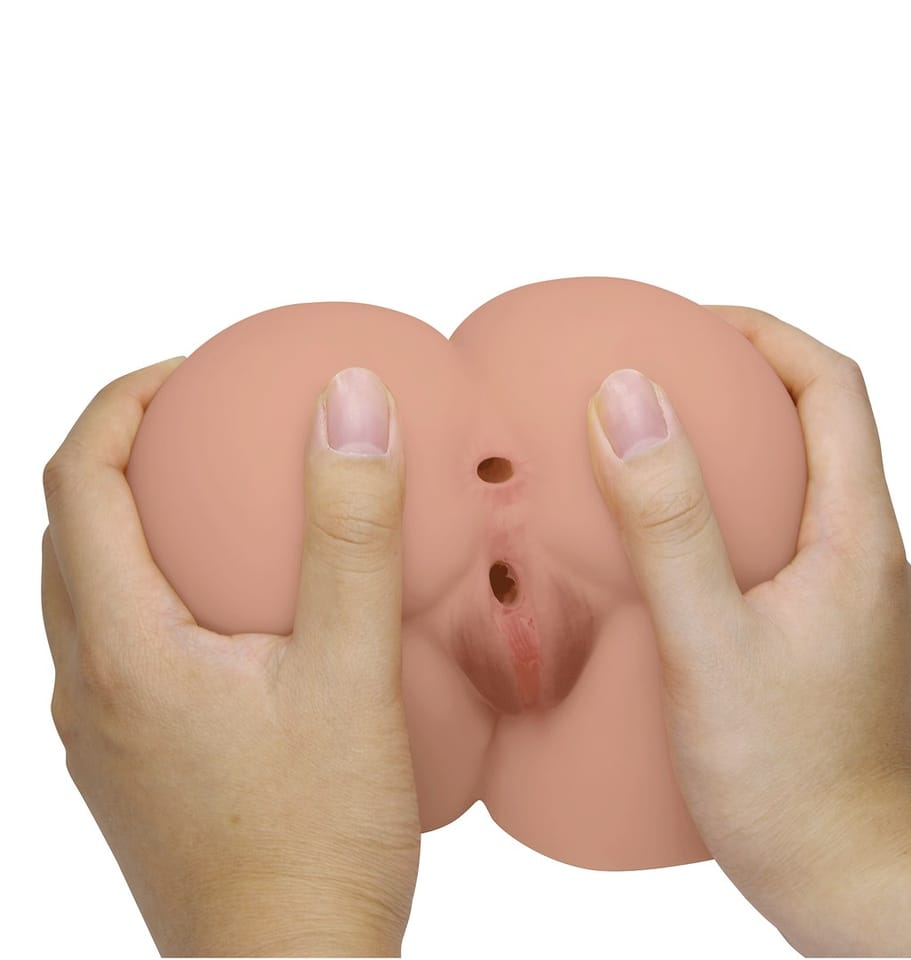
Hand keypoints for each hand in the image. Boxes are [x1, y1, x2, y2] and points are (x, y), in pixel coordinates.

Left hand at [41, 360, 418, 956]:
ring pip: (92, 588)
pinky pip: (125, 641)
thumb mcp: (353, 671)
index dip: (124, 401)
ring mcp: (105, 731)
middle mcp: (90, 686)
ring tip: (228, 501)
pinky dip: (165, 586)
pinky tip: (244, 606)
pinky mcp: (138, 761)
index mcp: (121, 648)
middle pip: (74, 529)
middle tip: (214, 424)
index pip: (78, 480)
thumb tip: (351, 404)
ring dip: (144, 521)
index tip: (194, 372)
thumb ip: (353, 531)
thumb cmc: (316, 842)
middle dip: (129, 452)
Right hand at [586, 307, 910, 956]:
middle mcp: (862, 555)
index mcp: (855, 536)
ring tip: (647, 450)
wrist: (842, 879)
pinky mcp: (816, 633)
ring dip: (731, 450)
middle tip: (655, 378)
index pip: (834, 387)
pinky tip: (662, 547)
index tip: (690, 325)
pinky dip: (724, 514)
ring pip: (793, 486)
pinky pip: (773, 541)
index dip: (767, 336)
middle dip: (742, 381)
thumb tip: (629, 399)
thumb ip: (668, 520)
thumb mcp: (708, 641)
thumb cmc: (784, 777)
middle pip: (817, 427)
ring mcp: (843, 596)